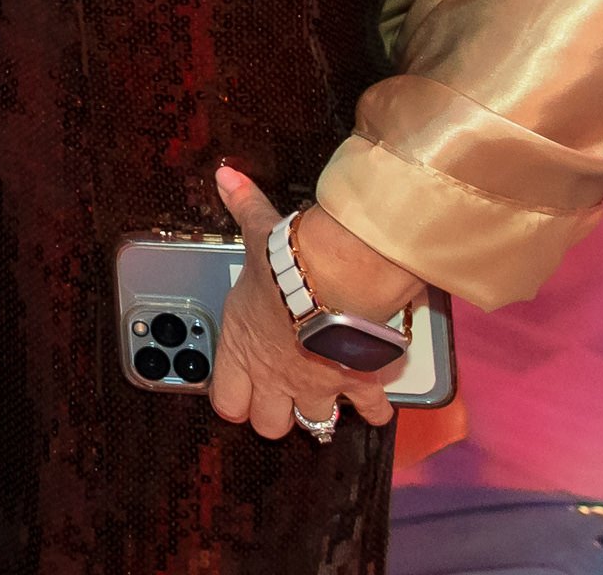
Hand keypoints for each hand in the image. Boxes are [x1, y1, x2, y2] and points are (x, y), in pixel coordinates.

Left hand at [204, 167, 416, 444]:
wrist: (333, 280)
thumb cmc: (286, 263)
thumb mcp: (257, 232)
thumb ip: (242, 206)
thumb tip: (226, 177)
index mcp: (243, 348)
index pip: (226, 401)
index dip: (234, 399)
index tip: (242, 389)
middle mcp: (275, 376)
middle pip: (269, 425)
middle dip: (277, 414)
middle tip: (285, 394)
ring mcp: (316, 387)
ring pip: (315, 425)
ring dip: (322, 413)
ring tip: (327, 394)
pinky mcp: (355, 386)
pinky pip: (371, 412)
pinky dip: (376, 407)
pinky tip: (376, 397)